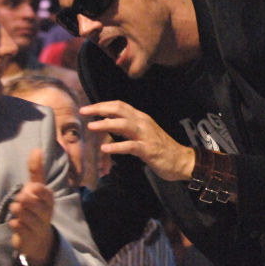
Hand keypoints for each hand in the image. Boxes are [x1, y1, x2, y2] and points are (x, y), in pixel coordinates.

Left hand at [8, 149, 56, 265]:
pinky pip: (23, 231)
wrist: (37, 239)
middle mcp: (46, 213)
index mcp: (48, 200)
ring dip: (21, 213)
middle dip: (28, 201)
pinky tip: (13, 223)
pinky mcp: (29, 239)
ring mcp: (38, 227)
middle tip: (19, 198)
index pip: (45, 193)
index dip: (38, 191)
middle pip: (38, 206)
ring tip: (14, 208)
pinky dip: (18, 226)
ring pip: (30, 219)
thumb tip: (36, 149)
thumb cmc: (35, 208)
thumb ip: (36, 170)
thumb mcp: (36, 189)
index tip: (31, 188)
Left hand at [81, 100, 195, 180]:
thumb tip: (108, 125)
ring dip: (106, 124)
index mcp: (141, 118)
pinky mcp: (148, 150)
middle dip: (99, 109)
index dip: (103, 105)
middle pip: (119, 110)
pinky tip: (105, 149)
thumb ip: (128, 129)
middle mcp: (143, 122)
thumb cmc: (161, 148)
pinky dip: (117, 146)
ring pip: (123, 124)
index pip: (120, 105)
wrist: (181, 160)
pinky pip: (130, 146)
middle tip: (83, 111)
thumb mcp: (143, 134)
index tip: (87, 108)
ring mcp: (146, 135)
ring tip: (90, 126)